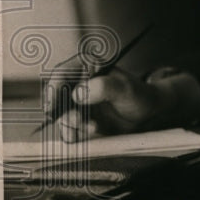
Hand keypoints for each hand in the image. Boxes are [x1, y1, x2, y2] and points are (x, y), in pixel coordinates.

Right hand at [54, 67, 199, 142]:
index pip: (61, 74)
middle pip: (56, 97)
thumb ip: (103, 87)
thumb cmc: (138, 95)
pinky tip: (90, 132)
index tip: (53, 106)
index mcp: (86, 66)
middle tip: (78, 121)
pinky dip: (75, 133)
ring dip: (71, 124)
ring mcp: (77, 101)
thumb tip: (78, 94)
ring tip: (93, 127)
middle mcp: (78, 82)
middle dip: (64, 112)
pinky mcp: (80, 117)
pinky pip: (68, 127)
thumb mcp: (124, 89)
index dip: (53, 89)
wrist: (147, 113)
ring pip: (60, 115)